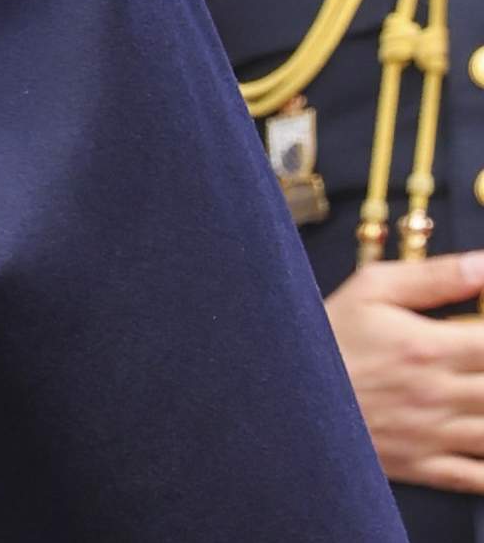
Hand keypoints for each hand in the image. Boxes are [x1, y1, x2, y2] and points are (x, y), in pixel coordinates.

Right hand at [327, 250, 483, 490]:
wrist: (281, 391)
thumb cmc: (324, 338)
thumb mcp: (370, 290)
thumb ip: (434, 276)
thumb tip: (482, 264)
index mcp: (430, 348)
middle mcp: (438, 394)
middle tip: (481, 364)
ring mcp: (433, 435)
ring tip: (481, 397)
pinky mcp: (422, 465)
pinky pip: (478, 479)